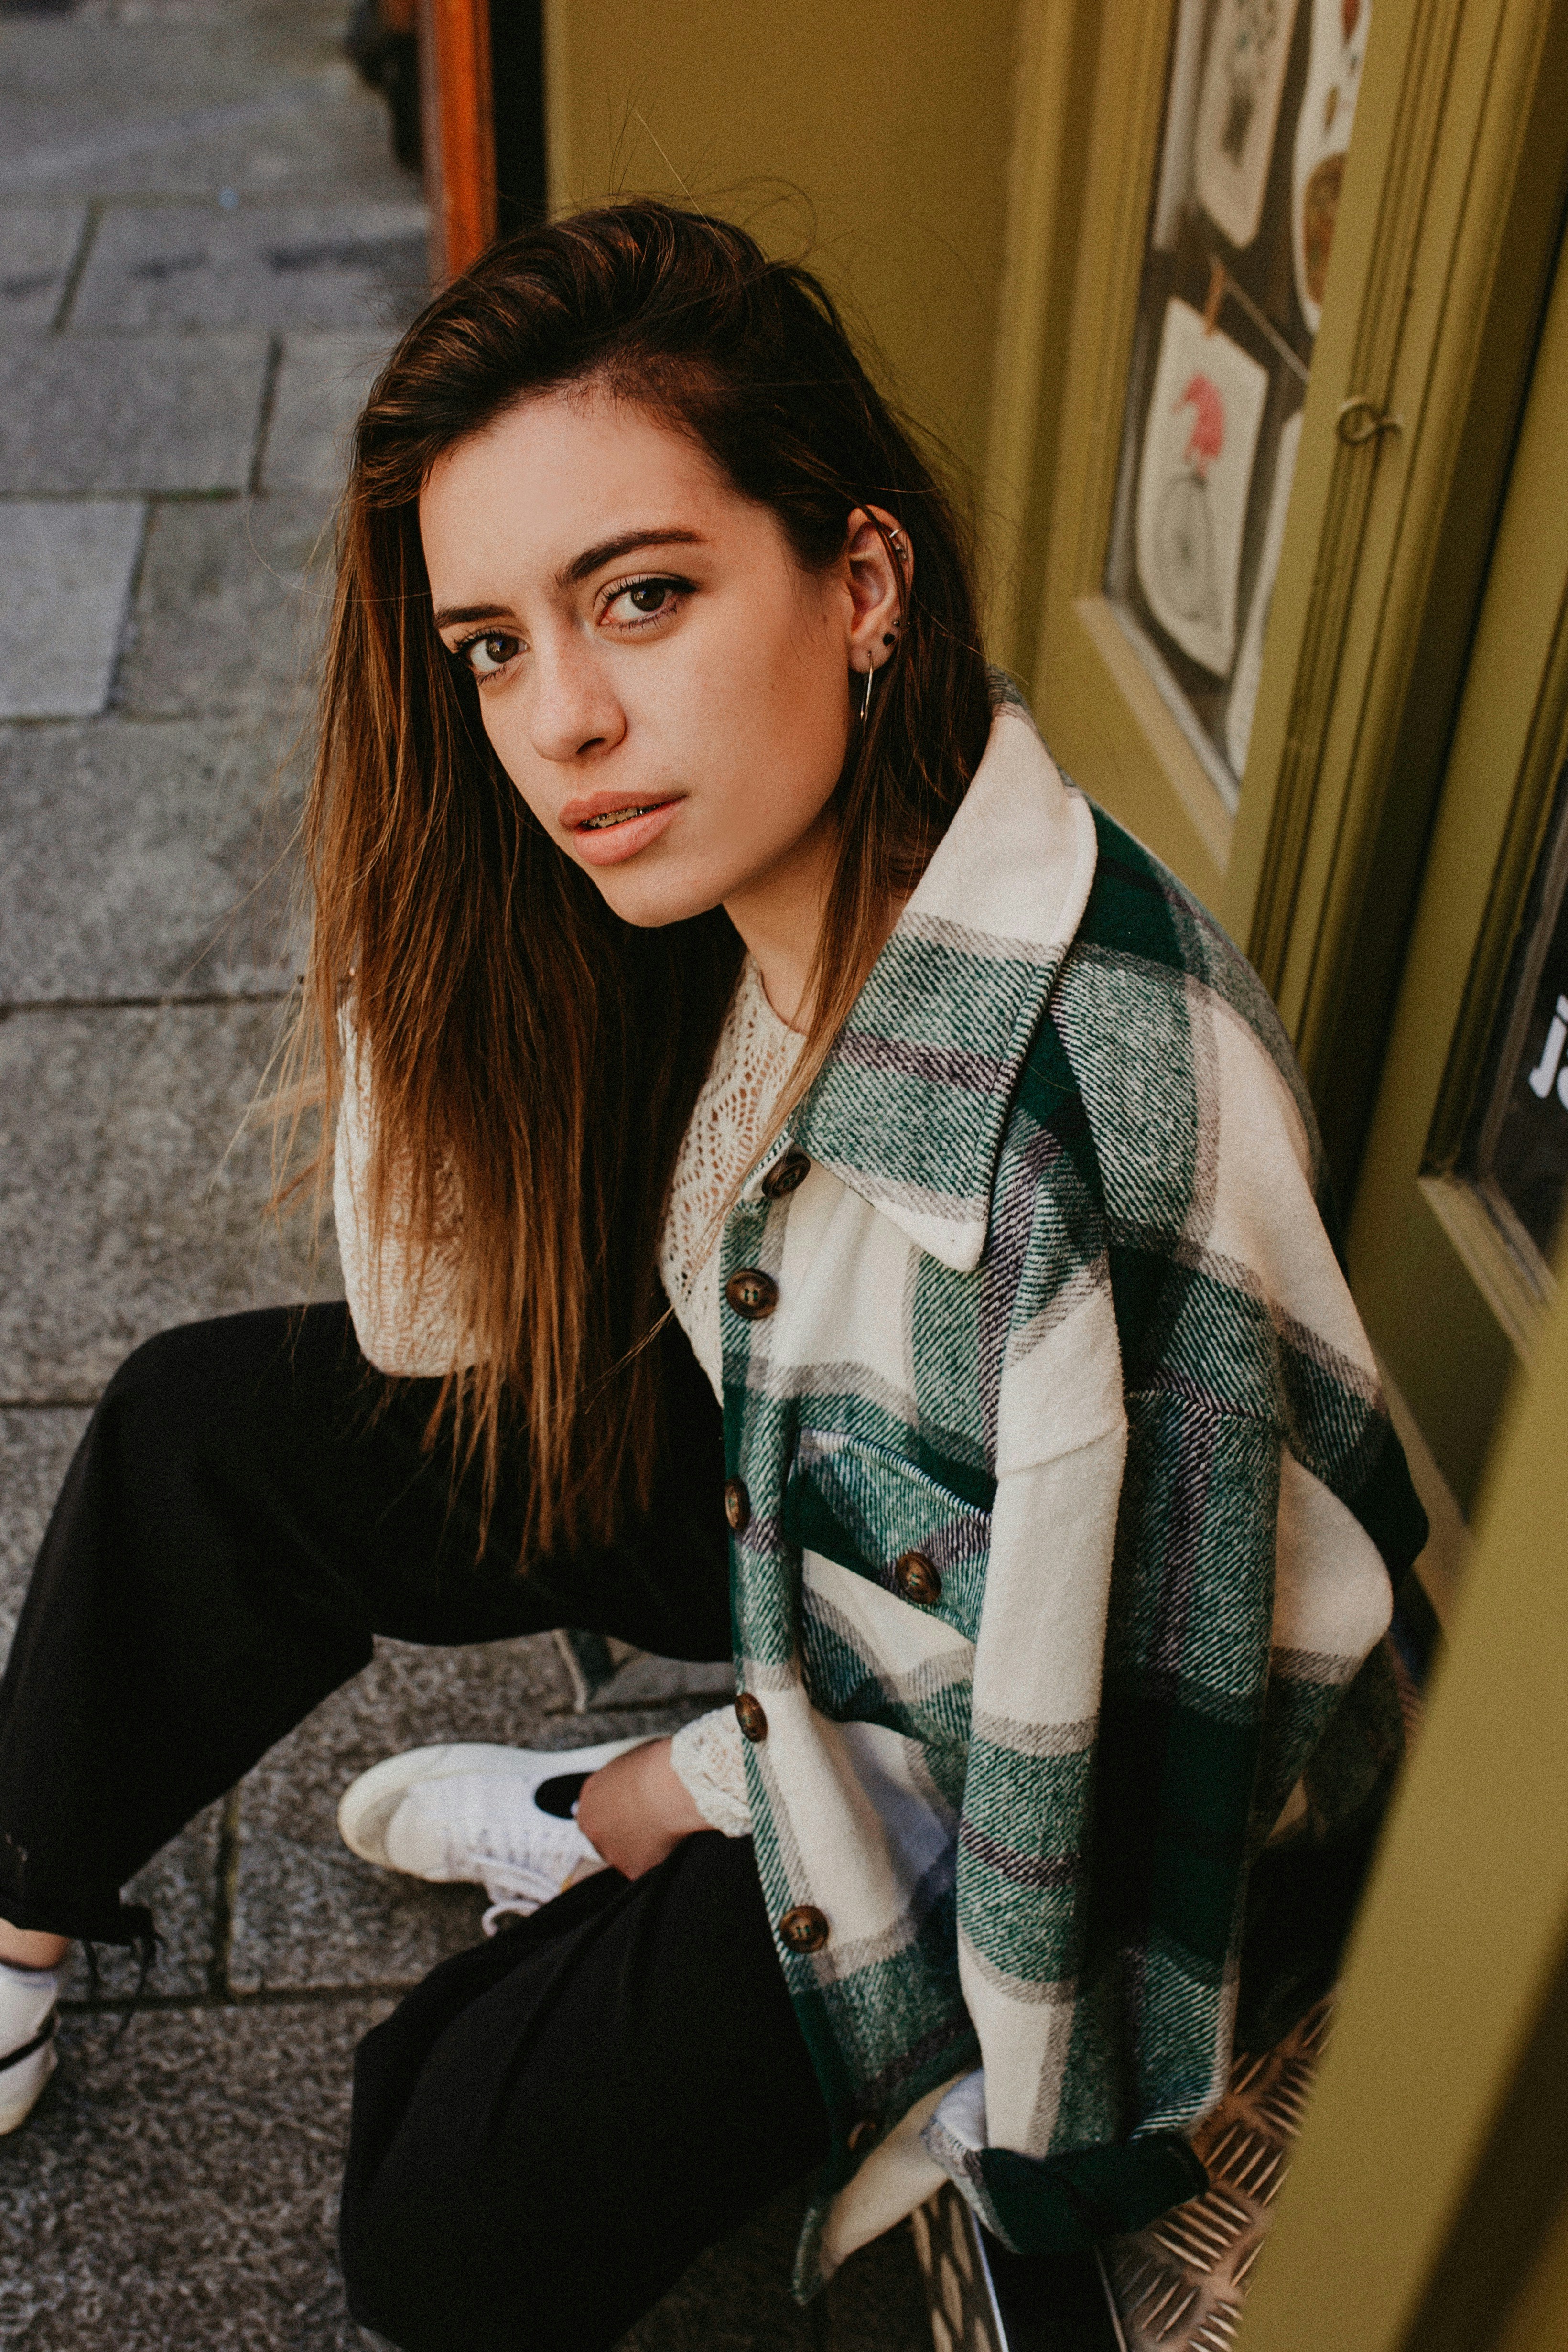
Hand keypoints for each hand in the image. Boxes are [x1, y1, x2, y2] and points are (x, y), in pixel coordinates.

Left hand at [575, 1736, 708, 1878]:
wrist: (671, 1787)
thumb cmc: (655, 1767)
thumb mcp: (626, 1766)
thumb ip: (618, 1785)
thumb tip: (627, 1789)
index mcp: (589, 1800)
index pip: (594, 1815)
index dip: (614, 1814)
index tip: (630, 1812)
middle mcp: (594, 1829)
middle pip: (606, 1837)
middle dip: (625, 1833)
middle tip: (650, 1821)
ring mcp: (612, 1852)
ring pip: (626, 1855)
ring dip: (642, 1847)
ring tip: (666, 1827)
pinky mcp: (633, 1870)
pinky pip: (647, 1866)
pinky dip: (659, 1857)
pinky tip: (673, 1839)